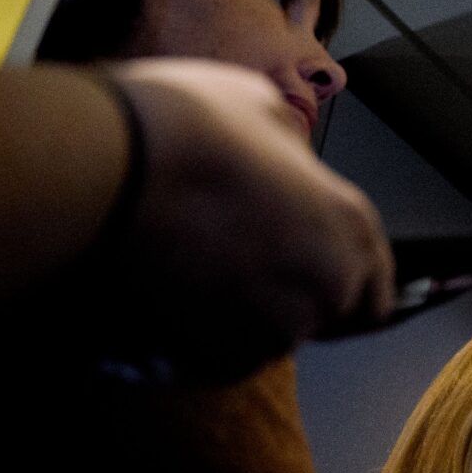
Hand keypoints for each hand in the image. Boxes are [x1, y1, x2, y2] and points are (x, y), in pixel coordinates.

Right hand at [106, 59, 392, 376]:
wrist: (100, 172)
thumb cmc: (180, 130)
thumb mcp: (260, 110)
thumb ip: (290, 157)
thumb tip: (285, 166)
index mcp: (349, 231)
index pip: (372, 297)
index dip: (337, 288)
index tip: (302, 276)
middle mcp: (321, 293)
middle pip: (309, 320)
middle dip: (273, 299)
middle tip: (219, 258)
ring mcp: (264, 335)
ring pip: (250, 340)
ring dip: (221, 316)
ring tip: (171, 264)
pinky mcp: (204, 363)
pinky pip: (196, 356)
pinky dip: (176, 336)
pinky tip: (143, 290)